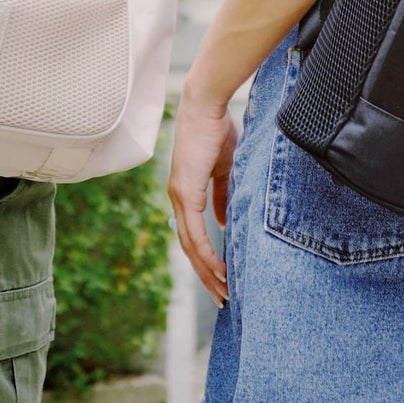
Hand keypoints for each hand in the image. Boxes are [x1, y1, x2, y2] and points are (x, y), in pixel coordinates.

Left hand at [168, 85, 237, 305]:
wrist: (207, 105)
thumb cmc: (217, 130)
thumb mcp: (225, 168)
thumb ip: (222, 195)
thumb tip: (224, 223)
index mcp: (186, 194)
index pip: (193, 236)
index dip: (206, 259)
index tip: (221, 278)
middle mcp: (178, 199)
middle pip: (189, 248)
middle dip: (205, 275)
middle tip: (221, 297)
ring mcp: (180, 197)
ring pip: (190, 246)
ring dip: (206, 270)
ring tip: (222, 290)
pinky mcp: (186, 192)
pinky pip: (195, 231)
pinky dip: (206, 252)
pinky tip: (218, 268)